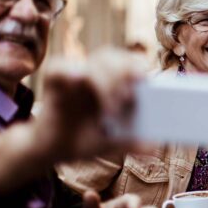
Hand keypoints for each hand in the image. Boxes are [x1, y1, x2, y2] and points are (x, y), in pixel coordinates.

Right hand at [32, 49, 146, 163]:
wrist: (53, 150)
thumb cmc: (86, 141)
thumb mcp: (112, 144)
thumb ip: (132, 143)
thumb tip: (154, 147)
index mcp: (113, 83)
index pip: (128, 62)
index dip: (137, 66)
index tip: (145, 80)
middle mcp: (95, 74)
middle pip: (112, 58)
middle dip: (124, 72)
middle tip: (130, 96)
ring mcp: (75, 75)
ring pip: (94, 62)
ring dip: (105, 82)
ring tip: (111, 110)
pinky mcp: (54, 79)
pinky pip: (61, 67)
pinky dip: (71, 70)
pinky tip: (79, 78)